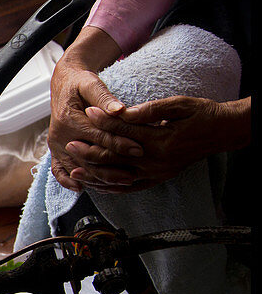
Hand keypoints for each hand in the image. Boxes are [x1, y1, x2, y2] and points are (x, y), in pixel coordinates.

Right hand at [45, 27, 138, 191]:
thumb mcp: (92, 84)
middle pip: (88, 158)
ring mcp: (55, 145)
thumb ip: (105, 98)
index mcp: (69, 119)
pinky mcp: (55, 150)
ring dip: (97, 178)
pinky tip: (81, 188)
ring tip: (120, 184)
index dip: (120, 144)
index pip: (99, 137)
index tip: (140, 149)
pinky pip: (58, 170)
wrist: (63, 84)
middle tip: (134, 175)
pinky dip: (67, 181)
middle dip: (111, 168)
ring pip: (77, 167)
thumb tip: (120, 110)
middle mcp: (59, 135)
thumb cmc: (81, 83)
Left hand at [73, 95, 251, 191]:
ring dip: (94, 174)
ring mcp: (156, 173)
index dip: (104, 122)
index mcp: (161, 141)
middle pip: (115, 159)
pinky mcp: (157, 179)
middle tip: (70, 145)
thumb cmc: (202, 114)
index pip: (124, 132)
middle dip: (90, 152)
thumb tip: (125, 113)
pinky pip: (129, 188)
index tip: (87, 112)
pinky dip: (110, 187)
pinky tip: (95, 185)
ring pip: (118, 178)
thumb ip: (151, 110)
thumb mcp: (180, 105)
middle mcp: (156, 161)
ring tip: (73, 169)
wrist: (223, 132)